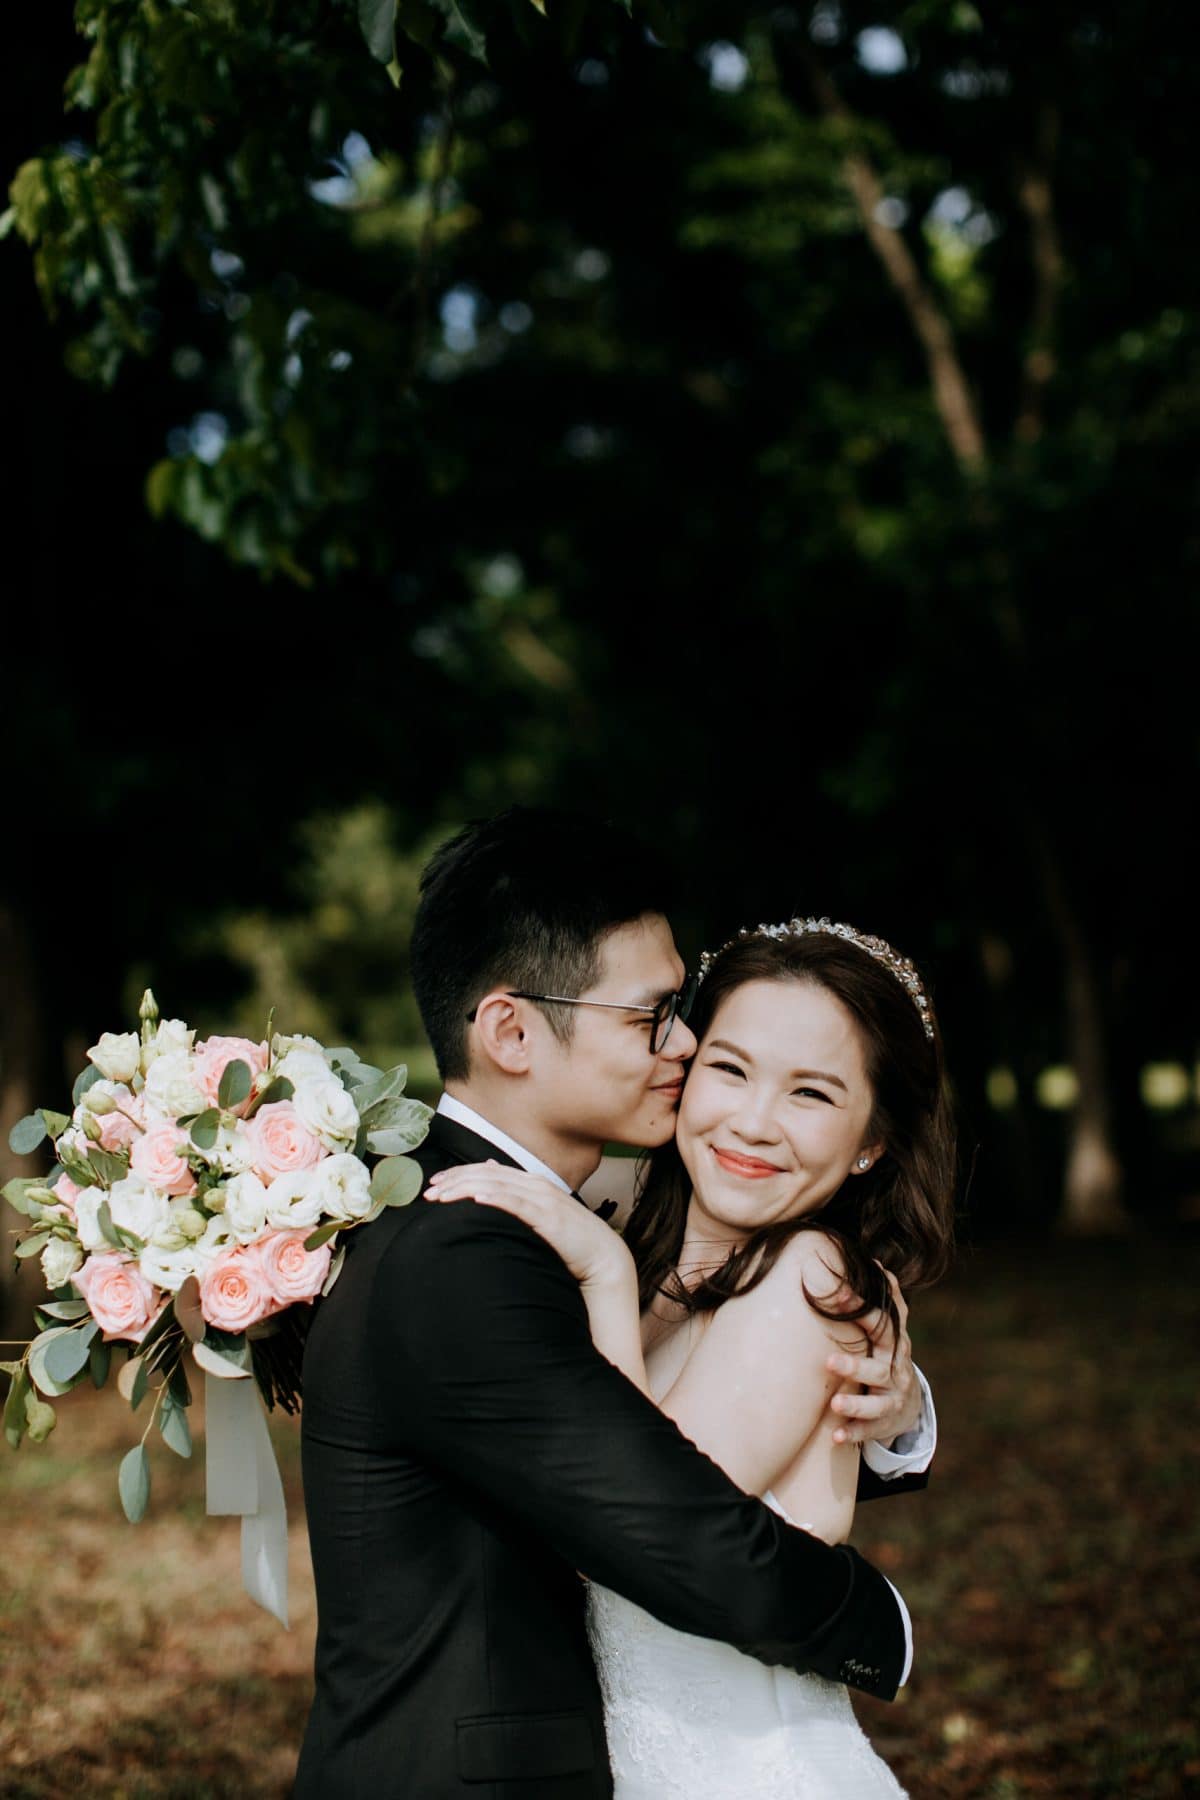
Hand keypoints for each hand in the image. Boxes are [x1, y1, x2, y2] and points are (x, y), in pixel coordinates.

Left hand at [425, 1162, 633, 1292]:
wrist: (603, 1258)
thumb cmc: (570, 1241)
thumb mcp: (540, 1216)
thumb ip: (517, 1199)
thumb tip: (490, 1181)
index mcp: (532, 1183)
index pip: (488, 1171)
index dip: (459, 1174)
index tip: (434, 1183)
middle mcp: (536, 1185)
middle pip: (487, 1174)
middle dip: (455, 1180)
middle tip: (428, 1191)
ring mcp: (543, 1199)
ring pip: (497, 1185)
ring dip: (466, 1188)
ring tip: (442, 1195)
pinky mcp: (549, 1217)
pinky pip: (518, 1204)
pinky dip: (497, 1198)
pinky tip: (478, 1199)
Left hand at [825, 1267, 920, 1446]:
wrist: (909, 1404)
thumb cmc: (888, 1357)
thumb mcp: (891, 1330)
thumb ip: (885, 1300)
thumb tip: (875, 1261)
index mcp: (894, 1345)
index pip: (882, 1325)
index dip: (861, 1309)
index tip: (835, 1295)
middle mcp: (896, 1372)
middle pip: (879, 1367)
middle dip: (855, 1365)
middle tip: (828, 1360)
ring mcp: (891, 1400)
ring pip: (875, 1404)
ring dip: (855, 1403)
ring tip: (835, 1403)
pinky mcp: (883, 1424)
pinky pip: (869, 1431)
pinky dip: (853, 1433)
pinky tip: (836, 1436)